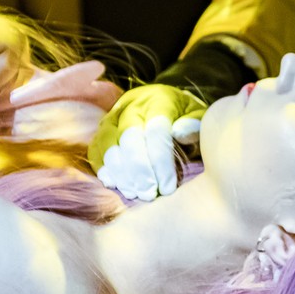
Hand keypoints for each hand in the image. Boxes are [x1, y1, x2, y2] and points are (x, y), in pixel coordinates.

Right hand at [91, 83, 205, 200]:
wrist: (170, 105)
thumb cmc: (187, 117)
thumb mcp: (199, 117)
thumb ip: (194, 124)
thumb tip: (180, 133)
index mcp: (158, 99)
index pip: (155, 129)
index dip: (160, 161)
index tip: (168, 187)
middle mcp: (132, 104)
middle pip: (129, 136)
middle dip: (139, 169)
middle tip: (149, 194)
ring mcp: (113, 116)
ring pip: (108, 143)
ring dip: (120, 172)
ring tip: (135, 194)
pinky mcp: (102, 130)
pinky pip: (96, 148)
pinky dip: (103, 168)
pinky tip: (114, 185)